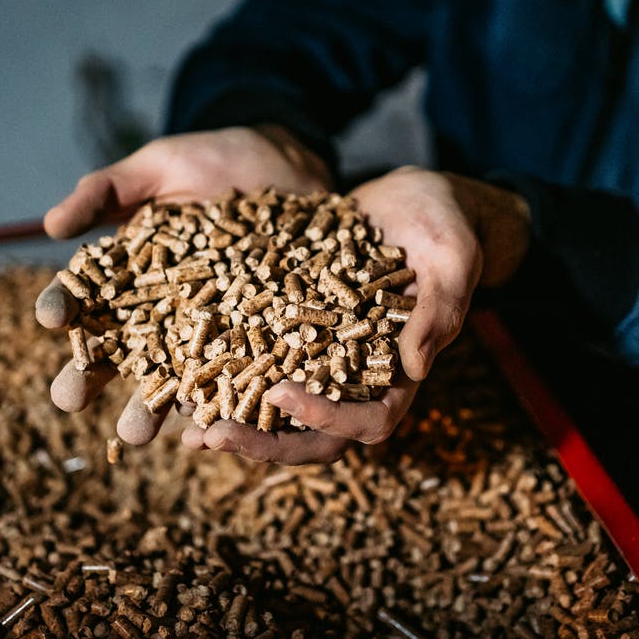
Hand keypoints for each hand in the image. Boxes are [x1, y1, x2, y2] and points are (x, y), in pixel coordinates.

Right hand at [35, 125, 331, 443]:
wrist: (285, 165)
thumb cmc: (212, 161)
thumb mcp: (157, 167)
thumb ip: (106, 191)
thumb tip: (50, 226)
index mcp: (128, 274)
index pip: (85, 297)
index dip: (65, 308)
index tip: (51, 318)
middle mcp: (160, 310)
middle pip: (119, 349)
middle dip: (90, 377)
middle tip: (69, 401)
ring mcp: (208, 328)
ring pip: (172, 375)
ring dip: (149, 407)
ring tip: (133, 434)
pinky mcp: (254, 337)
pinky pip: (236, 373)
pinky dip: (223, 399)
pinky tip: (210, 420)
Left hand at [178, 165, 529, 463]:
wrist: (417, 197)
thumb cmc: (446, 224)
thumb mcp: (451, 258)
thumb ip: (440, 309)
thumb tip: (416, 369)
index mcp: (403, 369)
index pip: (372, 420)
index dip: (328, 419)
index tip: (283, 395)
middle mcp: (362, 375)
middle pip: (317, 434)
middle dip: (266, 441)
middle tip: (211, 437)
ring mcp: (327, 355)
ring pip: (283, 410)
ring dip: (239, 422)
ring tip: (188, 428)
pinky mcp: (298, 327)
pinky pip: (263, 361)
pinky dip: (230, 374)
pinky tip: (187, 370)